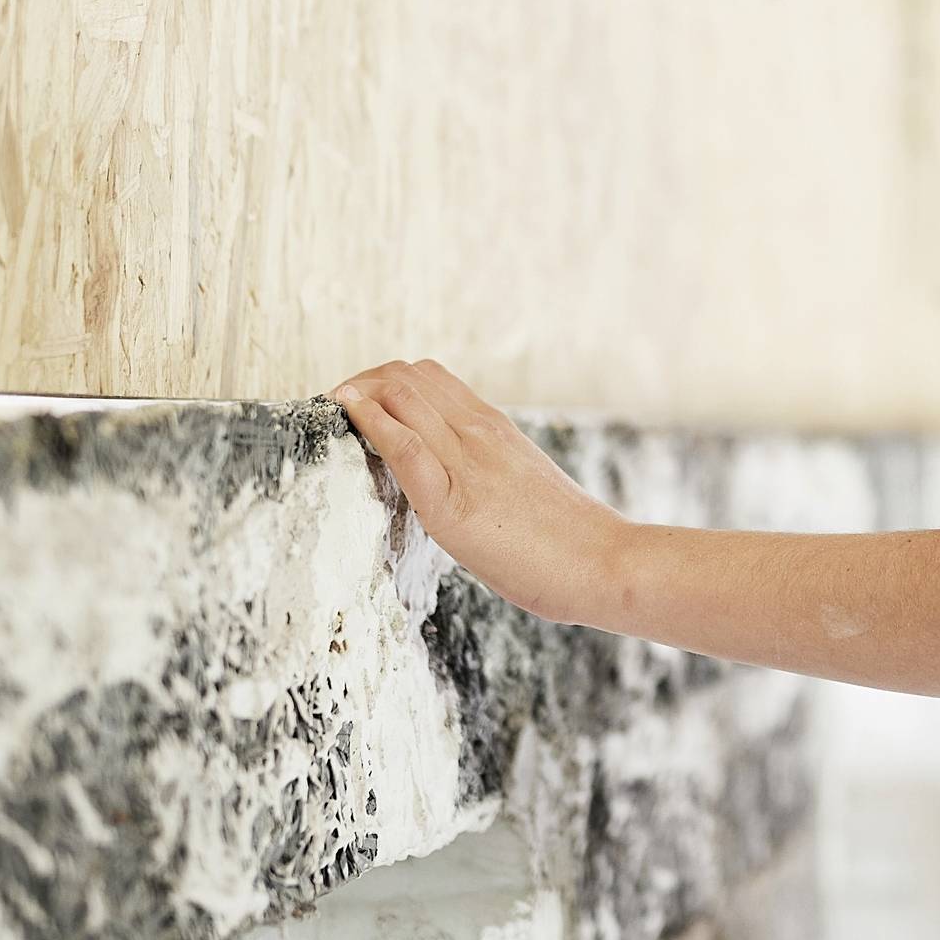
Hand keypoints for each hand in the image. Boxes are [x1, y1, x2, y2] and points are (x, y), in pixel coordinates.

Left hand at [333, 359, 625, 625]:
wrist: (607, 563)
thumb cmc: (569, 539)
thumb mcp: (522, 485)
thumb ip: (487, 471)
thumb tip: (455, 482)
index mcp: (495, 428)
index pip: (428, 377)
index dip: (383, 381)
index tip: (358, 399)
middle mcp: (480, 433)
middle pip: (408, 377)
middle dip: (362, 382)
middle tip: (336, 404)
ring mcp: (469, 465)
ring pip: (404, 397)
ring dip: (358, 394)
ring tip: (333, 406)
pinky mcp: (455, 505)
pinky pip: (408, 449)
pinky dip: (372, 424)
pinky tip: (349, 417)